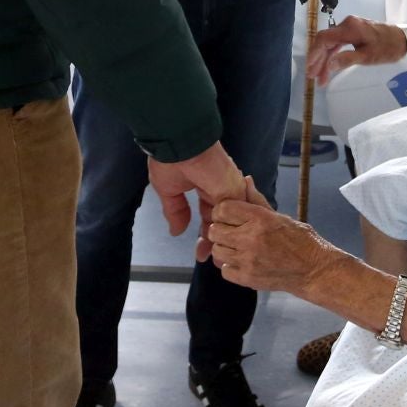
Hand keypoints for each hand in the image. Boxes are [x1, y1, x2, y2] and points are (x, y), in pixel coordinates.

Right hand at [148, 142, 243, 260]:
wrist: (179, 144)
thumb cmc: (171, 161)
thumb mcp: (169, 190)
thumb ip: (175, 211)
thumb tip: (176, 232)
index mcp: (206, 185)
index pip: (210, 215)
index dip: (205, 234)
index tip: (200, 253)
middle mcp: (221, 188)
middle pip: (224, 221)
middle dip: (218, 242)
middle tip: (213, 261)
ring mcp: (230, 189)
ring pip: (233, 220)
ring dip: (226, 240)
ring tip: (219, 260)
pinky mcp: (234, 191)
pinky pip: (237, 215)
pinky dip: (232, 232)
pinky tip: (224, 247)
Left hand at [211, 184, 346, 295]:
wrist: (313, 270)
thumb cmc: (300, 240)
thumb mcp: (280, 216)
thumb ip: (257, 200)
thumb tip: (245, 180)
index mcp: (260, 218)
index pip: (223, 208)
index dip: (222, 211)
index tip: (228, 215)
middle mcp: (251, 238)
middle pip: (215, 229)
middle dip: (220, 228)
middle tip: (231, 231)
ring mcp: (248, 260)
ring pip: (217, 249)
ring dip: (224, 247)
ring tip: (236, 247)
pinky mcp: (247, 278)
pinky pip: (224, 269)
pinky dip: (230, 266)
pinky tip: (241, 262)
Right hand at [307, 15, 406, 85]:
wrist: (404, 40)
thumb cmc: (388, 48)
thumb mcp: (367, 57)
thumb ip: (346, 60)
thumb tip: (329, 65)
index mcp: (350, 28)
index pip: (324, 39)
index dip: (314, 54)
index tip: (310, 68)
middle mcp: (347, 24)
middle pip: (325, 42)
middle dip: (318, 60)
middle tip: (313, 77)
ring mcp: (350, 27)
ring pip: (331, 44)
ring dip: (325, 60)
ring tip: (321, 77)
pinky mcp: (354, 31)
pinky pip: (338, 43)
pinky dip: (333, 55)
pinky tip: (330, 67)